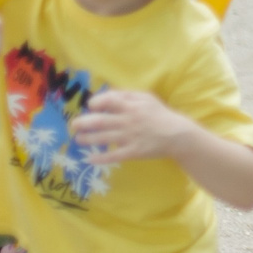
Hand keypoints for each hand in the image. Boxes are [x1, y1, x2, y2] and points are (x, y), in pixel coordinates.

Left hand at [73, 89, 188, 164]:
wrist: (177, 135)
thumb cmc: (159, 114)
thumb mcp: (146, 98)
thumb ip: (126, 95)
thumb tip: (106, 93)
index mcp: (131, 106)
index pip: (108, 101)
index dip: (96, 103)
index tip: (90, 106)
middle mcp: (128, 121)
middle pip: (100, 121)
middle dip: (84, 123)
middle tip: (74, 124)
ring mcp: (130, 137)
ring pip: (103, 138)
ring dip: (87, 139)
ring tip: (78, 139)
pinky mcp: (133, 152)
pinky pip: (113, 156)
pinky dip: (100, 158)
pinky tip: (89, 159)